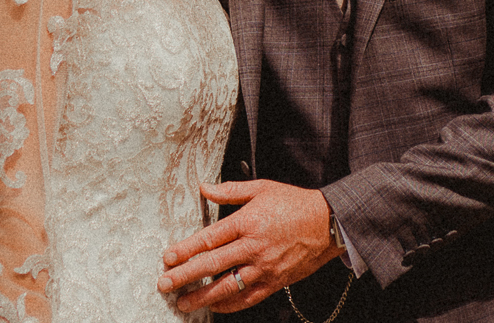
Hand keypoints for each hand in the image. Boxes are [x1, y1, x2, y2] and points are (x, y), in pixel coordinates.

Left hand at [155, 181, 342, 313]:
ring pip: (227, 287)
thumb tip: (203, 187)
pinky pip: (248, 297)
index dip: (186, 249)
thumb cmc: (294, 203)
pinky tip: (215, 307)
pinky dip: (229, 305)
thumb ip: (229, 191)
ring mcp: (264, 268)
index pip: (209, 238)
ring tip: (183, 302)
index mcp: (247, 222)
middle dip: (185, 276)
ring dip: (202, 297)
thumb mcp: (261, 188)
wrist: (328, 223)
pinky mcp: (274, 282)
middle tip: (165, 284)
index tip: (168, 257)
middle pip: (212, 265)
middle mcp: (253, 247)